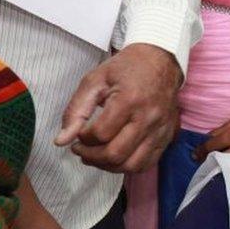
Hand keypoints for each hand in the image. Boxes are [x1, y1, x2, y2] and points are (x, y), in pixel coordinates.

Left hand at [55, 43, 181, 172]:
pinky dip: (128, 166)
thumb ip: (76, 111)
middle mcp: (148, 118)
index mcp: (129, 100)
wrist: (161, 61)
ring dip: (109, 166)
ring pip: (132, 165)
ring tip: (96, 156)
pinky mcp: (167, 136)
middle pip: (116, 154)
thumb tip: (62, 141)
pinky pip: (147, 163)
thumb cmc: (127, 68)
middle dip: (92, 157)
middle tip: (81, 149)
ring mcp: (161, 130)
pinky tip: (116, 157)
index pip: (100, 134)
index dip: (83, 139)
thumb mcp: (95, 80)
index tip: (79, 133)